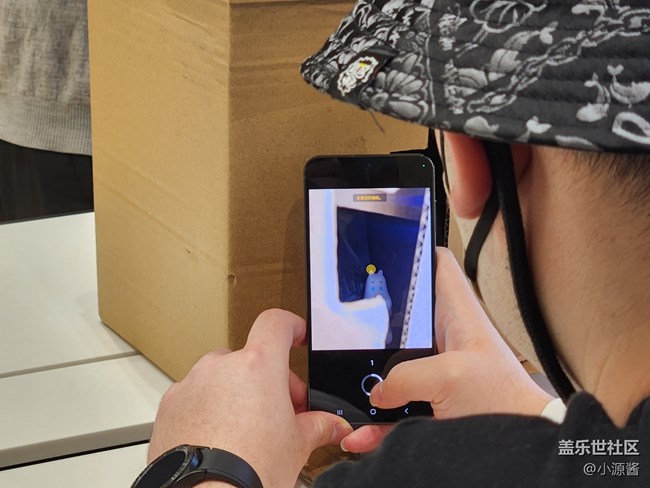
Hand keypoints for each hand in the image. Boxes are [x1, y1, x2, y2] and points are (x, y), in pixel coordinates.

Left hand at [148, 309, 352, 487]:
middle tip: (281, 412)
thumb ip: (318, 426)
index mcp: (258, 365)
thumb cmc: (250, 470)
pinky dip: (208, 408)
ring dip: (236, 393)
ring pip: (221, 377)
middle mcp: (221, 366)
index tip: (296, 336)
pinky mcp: (170, 405)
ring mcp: (192, 383)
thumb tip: (332, 425)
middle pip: (251, 358)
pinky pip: (195, 395)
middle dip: (269, 380)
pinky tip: (219, 437)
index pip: (276, 323)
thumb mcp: (297, 445)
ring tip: (246, 430)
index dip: (290, 326)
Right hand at [341, 248, 552, 452]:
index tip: (384, 251)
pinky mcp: (428, 400)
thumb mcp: (451, 378)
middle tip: (346, 323)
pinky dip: (376, 421)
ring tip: (348, 389)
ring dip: (369, 378)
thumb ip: (406, 376)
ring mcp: (434, 370)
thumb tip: (378, 391)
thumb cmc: (505, 404)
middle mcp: (443, 337)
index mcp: (456, 314)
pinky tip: (362, 433)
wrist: (518, 448)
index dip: (414, 250)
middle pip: (401, 313)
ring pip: (390, 364)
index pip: (437, 265)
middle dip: (372, 320)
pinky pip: (393, 407)